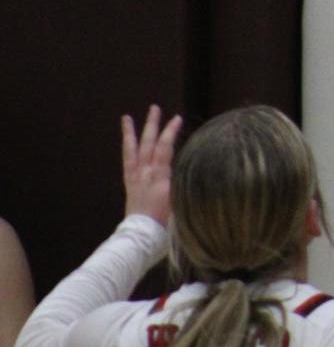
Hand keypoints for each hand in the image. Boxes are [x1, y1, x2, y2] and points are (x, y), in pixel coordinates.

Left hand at [122, 104, 181, 226]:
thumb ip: (186, 182)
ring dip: (131, 133)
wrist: (142, 238)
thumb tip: (194, 167)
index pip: (166, 148)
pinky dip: (127, 149)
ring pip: (133, 150)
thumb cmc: (166, 224)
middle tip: (155, 107)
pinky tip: (127, 142)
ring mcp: (136, 178)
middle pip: (149, 144)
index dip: (171, 132)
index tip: (177, 118)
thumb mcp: (182, 202)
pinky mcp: (130, 184)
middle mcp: (146, 174)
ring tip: (127, 117)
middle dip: (153, 125)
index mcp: (161, 177)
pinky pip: (127, 161)